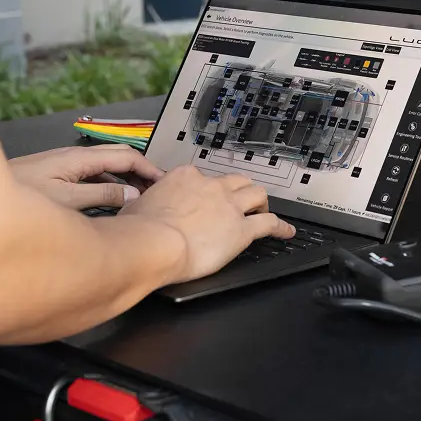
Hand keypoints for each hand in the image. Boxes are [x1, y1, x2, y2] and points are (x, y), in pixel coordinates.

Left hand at [10, 145, 163, 209]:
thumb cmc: (16, 196)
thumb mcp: (67, 201)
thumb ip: (102, 197)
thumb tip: (131, 195)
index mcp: (78, 159)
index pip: (125, 156)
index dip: (148, 168)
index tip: (164, 182)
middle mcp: (72, 158)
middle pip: (117, 158)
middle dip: (140, 172)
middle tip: (157, 190)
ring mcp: (63, 166)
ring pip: (103, 168)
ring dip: (124, 180)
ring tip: (139, 198)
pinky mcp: (55, 176)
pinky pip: (90, 176)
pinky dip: (107, 186)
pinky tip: (109, 202)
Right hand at [121, 165, 294, 282]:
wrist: (154, 244)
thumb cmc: (139, 230)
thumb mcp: (135, 207)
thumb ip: (144, 205)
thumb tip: (137, 210)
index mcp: (185, 177)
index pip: (202, 177)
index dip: (207, 188)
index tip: (206, 196)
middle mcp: (211, 187)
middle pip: (236, 181)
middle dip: (240, 190)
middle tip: (240, 202)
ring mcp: (229, 207)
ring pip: (257, 194)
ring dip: (261, 202)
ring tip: (262, 211)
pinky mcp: (242, 230)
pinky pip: (269, 224)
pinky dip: (280, 227)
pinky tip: (286, 232)